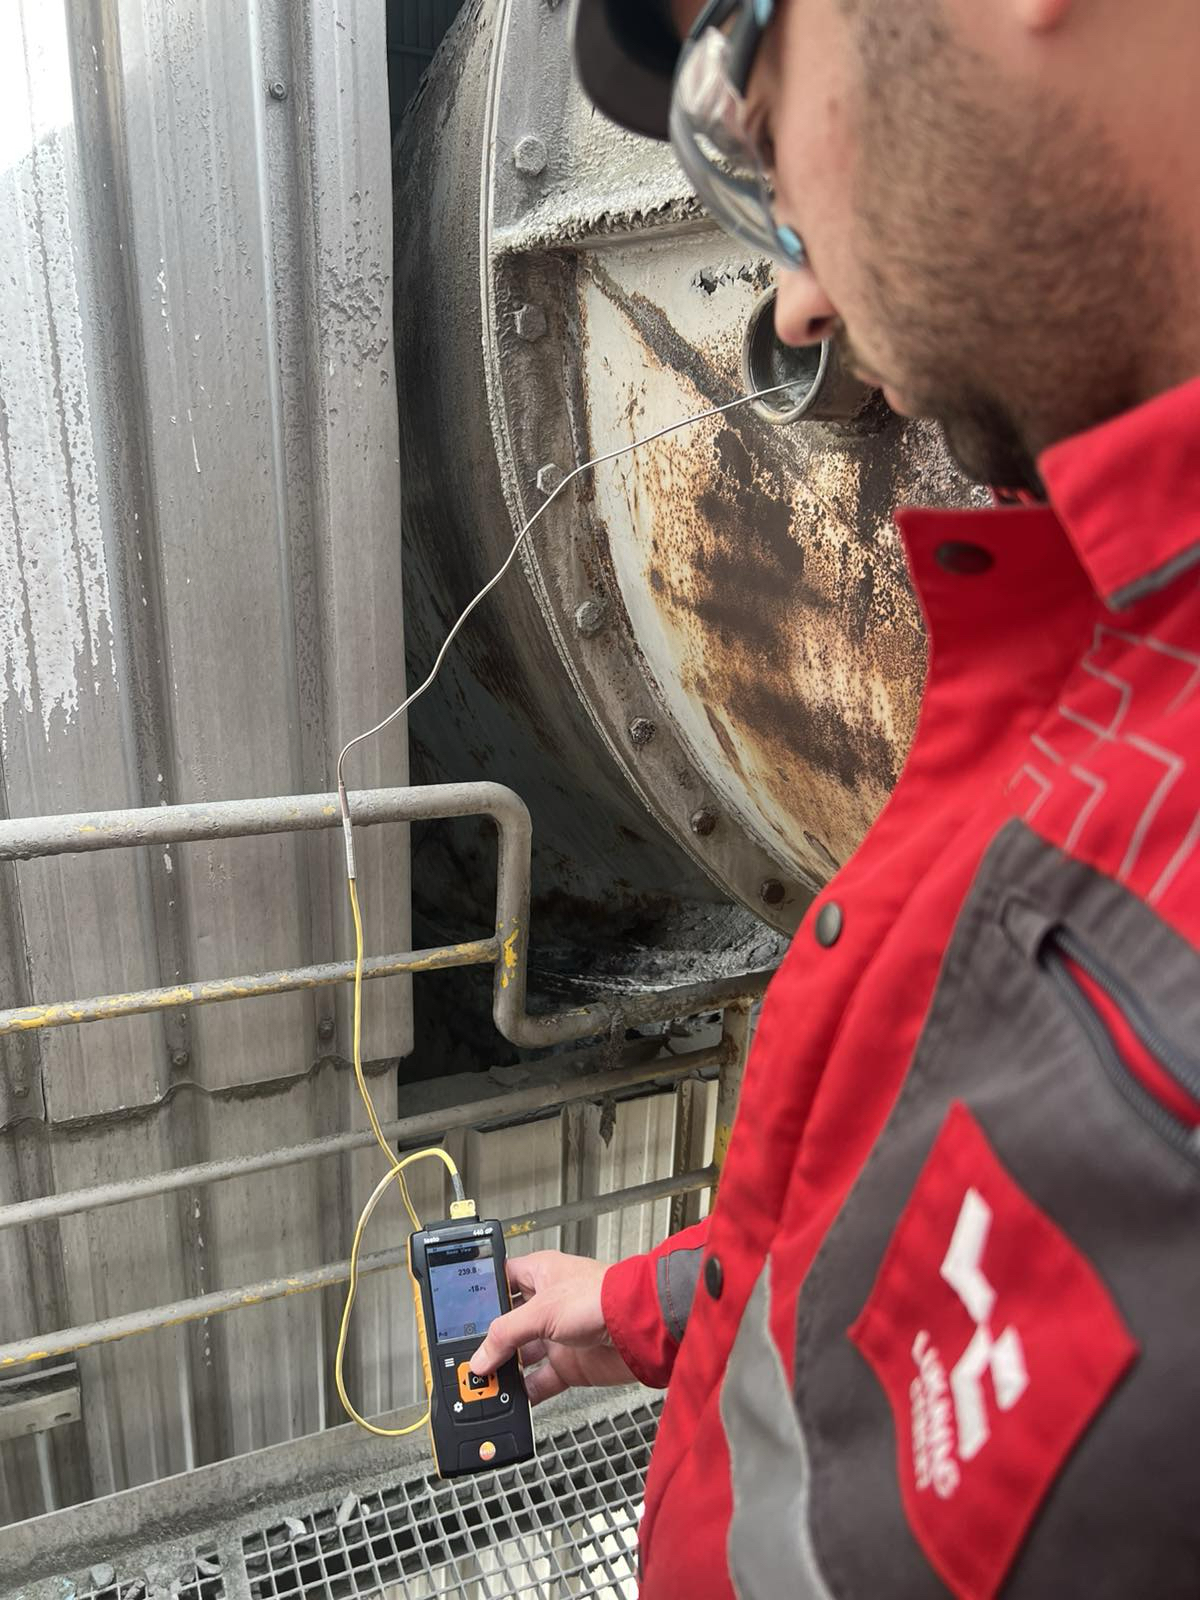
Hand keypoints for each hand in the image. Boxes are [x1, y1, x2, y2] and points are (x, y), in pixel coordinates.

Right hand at [469, 1250, 634, 1403]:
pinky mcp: (571, 1364)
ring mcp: (559, 1335)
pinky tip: (512, 1399)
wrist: (640, 1327)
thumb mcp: (542, 1310)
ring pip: (522, 1356)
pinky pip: (541, 1381)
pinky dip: (527, 1392)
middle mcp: (547, 1304)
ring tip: (484, 1383)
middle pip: (508, 1324)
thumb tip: (480, 1357)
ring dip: (505, 1371)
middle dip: (489, 1342)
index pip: (501, 1281)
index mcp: (539, 1274)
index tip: (459, 1315)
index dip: (480, 1296)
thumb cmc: (601, 1297)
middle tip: (467, 1358)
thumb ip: (506, 1334)